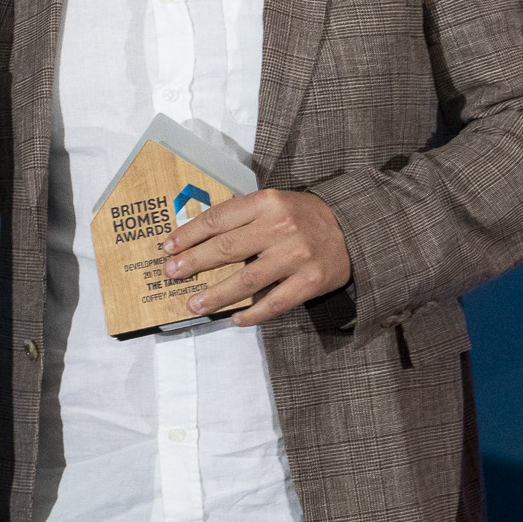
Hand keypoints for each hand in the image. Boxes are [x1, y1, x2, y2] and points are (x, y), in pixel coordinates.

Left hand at [161, 189, 350, 326]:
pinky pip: (275, 303)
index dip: (190, 234)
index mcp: (268, 203)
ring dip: (216, 294)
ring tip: (194, 304)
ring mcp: (297, 256)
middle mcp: (281, 227)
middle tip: (172, 275)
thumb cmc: (304, 217)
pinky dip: (252, 314)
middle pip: (227, 248)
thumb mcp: (275, 203)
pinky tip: (234, 319)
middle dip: (194, 263)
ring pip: (246, 280)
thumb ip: (242, 216)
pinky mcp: (311, 282)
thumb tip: (197, 237)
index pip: (219, 219)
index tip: (169, 248)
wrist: (353, 229)